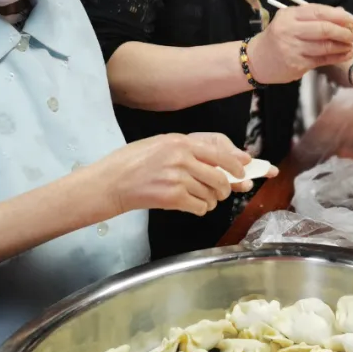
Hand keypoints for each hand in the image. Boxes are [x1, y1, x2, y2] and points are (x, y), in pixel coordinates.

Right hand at [94, 133, 264, 217]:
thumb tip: (225, 158)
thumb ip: (191, 149)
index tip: (242, 172)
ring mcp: (178, 178)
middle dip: (225, 189)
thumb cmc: (134, 162)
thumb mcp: (161, 143)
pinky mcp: (172, 197)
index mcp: (181, 142)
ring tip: (200, 199)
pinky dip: (200, 209)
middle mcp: (182, 158)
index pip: (220, 154)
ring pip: (211, 194)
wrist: (111, 182)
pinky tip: (192, 205)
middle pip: (220, 177)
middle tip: (220, 193)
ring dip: (210, 200)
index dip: (235, 165)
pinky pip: (200, 206)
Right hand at [248, 5, 352, 83]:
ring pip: (325, 46)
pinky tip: (345, 54)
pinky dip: (338, 57)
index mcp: (289, 15)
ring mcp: (292, 48)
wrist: (257, 59)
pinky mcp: (296, 65)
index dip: (339, 16)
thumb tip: (342, 13)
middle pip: (323, 29)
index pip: (319, 12)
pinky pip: (322, 60)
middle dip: (343, 32)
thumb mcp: (291, 20)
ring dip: (342, 46)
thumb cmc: (279, 37)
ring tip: (351, 44)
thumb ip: (315, 15)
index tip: (352, 20)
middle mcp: (289, 30)